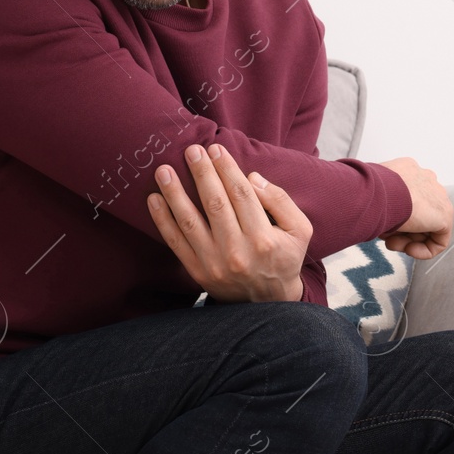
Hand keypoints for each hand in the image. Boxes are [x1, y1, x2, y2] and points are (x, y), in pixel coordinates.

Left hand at [147, 142, 313, 302]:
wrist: (268, 303)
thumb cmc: (284, 258)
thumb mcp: (299, 230)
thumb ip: (281, 200)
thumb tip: (251, 177)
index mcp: (264, 239)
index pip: (242, 195)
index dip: (227, 169)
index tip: (215, 149)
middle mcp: (237, 252)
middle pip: (215, 204)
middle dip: (201, 174)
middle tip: (191, 150)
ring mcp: (214, 264)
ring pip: (190, 221)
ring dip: (175, 193)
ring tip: (164, 170)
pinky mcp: (197, 272)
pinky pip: (176, 243)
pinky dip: (162, 220)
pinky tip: (154, 199)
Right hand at [376, 156, 452, 258]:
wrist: (378, 193)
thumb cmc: (366, 190)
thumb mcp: (370, 191)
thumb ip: (379, 199)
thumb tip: (373, 212)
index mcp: (408, 170)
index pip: (406, 197)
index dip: (393, 216)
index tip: (381, 224)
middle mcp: (426, 180)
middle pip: (417, 213)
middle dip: (400, 230)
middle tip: (385, 238)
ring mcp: (438, 196)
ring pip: (426, 227)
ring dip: (406, 240)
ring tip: (391, 244)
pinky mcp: (445, 215)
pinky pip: (438, 240)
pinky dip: (423, 250)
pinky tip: (407, 250)